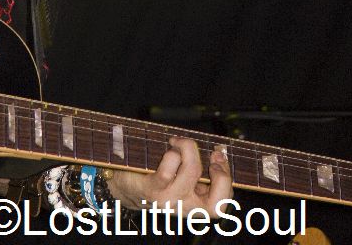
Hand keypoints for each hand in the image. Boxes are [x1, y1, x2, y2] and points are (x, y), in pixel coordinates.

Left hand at [107, 136, 231, 216]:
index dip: (227, 181)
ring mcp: (168, 200)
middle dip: (220, 174)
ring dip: (188, 147)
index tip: (217, 158)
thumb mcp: (182, 177)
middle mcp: (183, 208)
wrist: (124, 186)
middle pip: (215, 204)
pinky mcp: (153, 188)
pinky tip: (167, 145)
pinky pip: (170, 164)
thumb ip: (201, 170)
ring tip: (178, 142)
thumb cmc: (157, 176)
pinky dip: (172, 149)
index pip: (222, 205)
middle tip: (212, 157)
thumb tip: (220, 153)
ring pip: (192, 170)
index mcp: (194, 205)